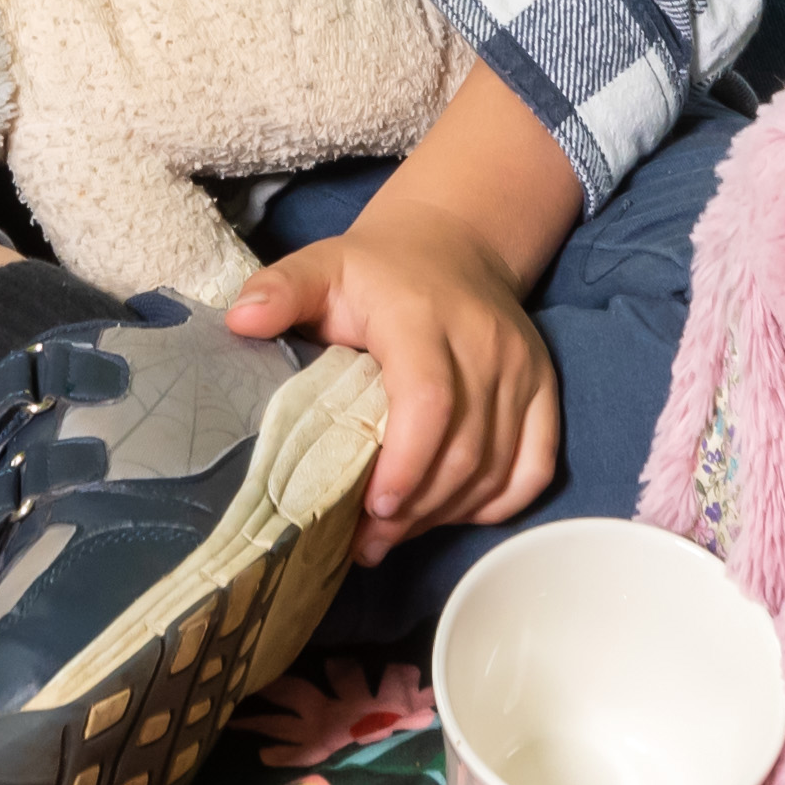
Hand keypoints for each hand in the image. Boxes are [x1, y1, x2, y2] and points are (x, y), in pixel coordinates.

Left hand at [229, 204, 558, 556]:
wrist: (455, 242)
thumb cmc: (377, 271)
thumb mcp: (321, 266)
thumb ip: (281, 290)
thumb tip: (241, 321)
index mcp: (423, 318)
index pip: (428, 400)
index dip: (406, 462)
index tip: (372, 506)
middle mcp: (484, 344)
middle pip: (463, 449)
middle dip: (415, 508)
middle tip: (366, 541)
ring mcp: (521, 369)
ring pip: (497, 466)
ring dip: (446, 513)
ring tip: (394, 534)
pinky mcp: (544, 389)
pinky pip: (534, 466)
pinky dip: (496, 503)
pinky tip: (450, 513)